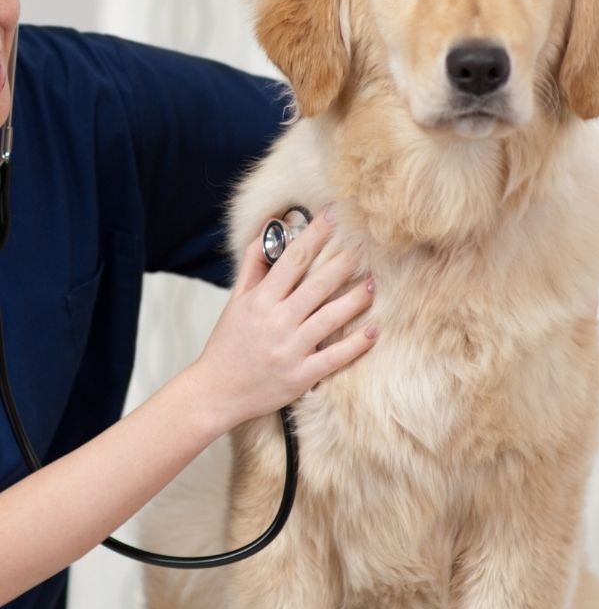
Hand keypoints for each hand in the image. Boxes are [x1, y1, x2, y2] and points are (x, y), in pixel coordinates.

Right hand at [190, 209, 376, 431]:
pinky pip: (334, 357)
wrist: (216, 392)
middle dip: (344, 262)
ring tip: (373, 284)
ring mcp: (290, 349)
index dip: (316, 234)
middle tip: (365, 247)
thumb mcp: (235, 302)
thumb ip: (254, 266)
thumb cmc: (227, 345)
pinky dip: (356, 345)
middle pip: (318, 285)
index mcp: (260, 300)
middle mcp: (276, 321)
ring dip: (356, 300)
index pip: (293, 259)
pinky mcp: (301, 376)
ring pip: (331, 318)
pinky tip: (373, 331)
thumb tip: (271, 232)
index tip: (335, 216)